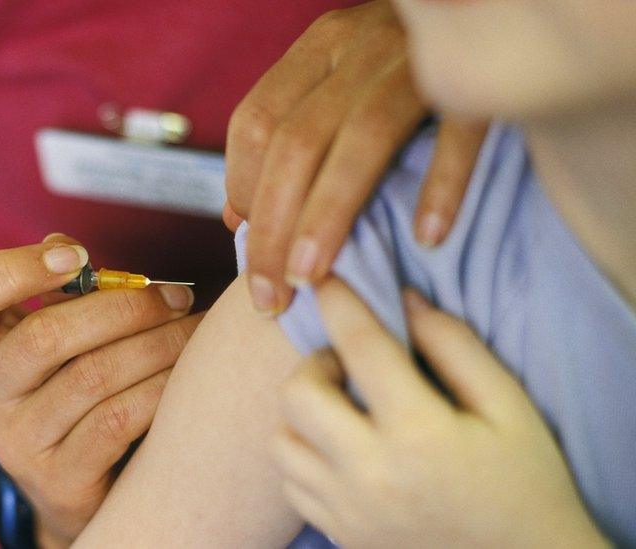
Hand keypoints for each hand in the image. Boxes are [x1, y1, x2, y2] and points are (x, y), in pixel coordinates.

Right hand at [0, 234, 197, 547]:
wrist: (76, 488)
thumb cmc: (70, 388)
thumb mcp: (51, 339)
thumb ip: (58, 292)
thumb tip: (69, 251)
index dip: (13, 271)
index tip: (76, 257)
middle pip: (46, 337)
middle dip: (124, 308)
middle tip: (177, 298)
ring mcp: (16, 444)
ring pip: (93, 377)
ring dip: (157, 345)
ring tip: (194, 331)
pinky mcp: (58, 481)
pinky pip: (118, 421)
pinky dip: (160, 388)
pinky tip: (186, 376)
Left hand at [224, 0, 487, 313]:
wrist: (493, 13)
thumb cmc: (403, 66)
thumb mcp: (338, 84)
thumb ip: (289, 139)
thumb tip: (237, 218)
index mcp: (320, 47)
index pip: (255, 122)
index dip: (241, 191)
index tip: (248, 251)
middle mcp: (360, 44)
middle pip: (296, 141)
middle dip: (272, 227)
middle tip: (269, 297)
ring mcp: (418, 56)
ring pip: (360, 138)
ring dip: (328, 216)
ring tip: (312, 278)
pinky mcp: (479, 73)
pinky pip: (459, 130)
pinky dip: (443, 184)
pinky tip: (427, 238)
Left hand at [273, 280, 608, 547]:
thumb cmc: (524, 483)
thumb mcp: (509, 408)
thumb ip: (456, 348)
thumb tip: (403, 301)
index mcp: (419, 433)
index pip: (361, 346)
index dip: (340, 301)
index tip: (327, 277)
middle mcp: (370, 472)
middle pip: (298, 393)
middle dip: (316, 363)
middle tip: (348, 364)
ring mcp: (347, 509)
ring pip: (281, 440)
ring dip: (303, 413)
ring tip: (340, 410)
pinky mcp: (338, 534)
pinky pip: (290, 482)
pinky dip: (303, 455)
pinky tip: (337, 449)